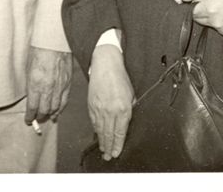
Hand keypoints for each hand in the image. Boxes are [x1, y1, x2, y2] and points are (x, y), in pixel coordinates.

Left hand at [24, 46, 71, 125]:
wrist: (54, 42)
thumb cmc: (39, 51)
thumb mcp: (28, 68)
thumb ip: (31, 84)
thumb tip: (31, 97)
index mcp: (35, 84)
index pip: (32, 107)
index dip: (30, 116)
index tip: (28, 120)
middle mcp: (48, 88)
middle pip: (44, 110)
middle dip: (40, 117)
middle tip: (37, 119)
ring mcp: (59, 87)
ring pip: (55, 108)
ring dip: (50, 115)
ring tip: (47, 118)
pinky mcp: (67, 85)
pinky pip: (64, 101)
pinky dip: (61, 109)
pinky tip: (57, 112)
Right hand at [87, 44, 133, 159]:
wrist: (105, 65)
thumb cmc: (120, 78)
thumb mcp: (131, 96)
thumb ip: (129, 111)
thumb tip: (127, 123)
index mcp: (123, 109)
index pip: (120, 132)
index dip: (118, 145)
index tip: (116, 153)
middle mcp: (110, 110)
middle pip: (109, 134)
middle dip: (109, 147)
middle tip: (108, 157)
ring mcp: (99, 108)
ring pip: (100, 129)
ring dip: (102, 141)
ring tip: (102, 150)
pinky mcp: (91, 104)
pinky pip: (93, 121)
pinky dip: (96, 129)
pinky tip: (98, 135)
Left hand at [176, 0, 222, 36]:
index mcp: (210, 9)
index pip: (191, 11)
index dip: (196, 4)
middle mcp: (215, 22)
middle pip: (198, 19)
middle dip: (203, 10)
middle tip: (215, 1)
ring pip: (208, 24)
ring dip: (212, 16)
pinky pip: (218, 28)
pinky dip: (220, 22)